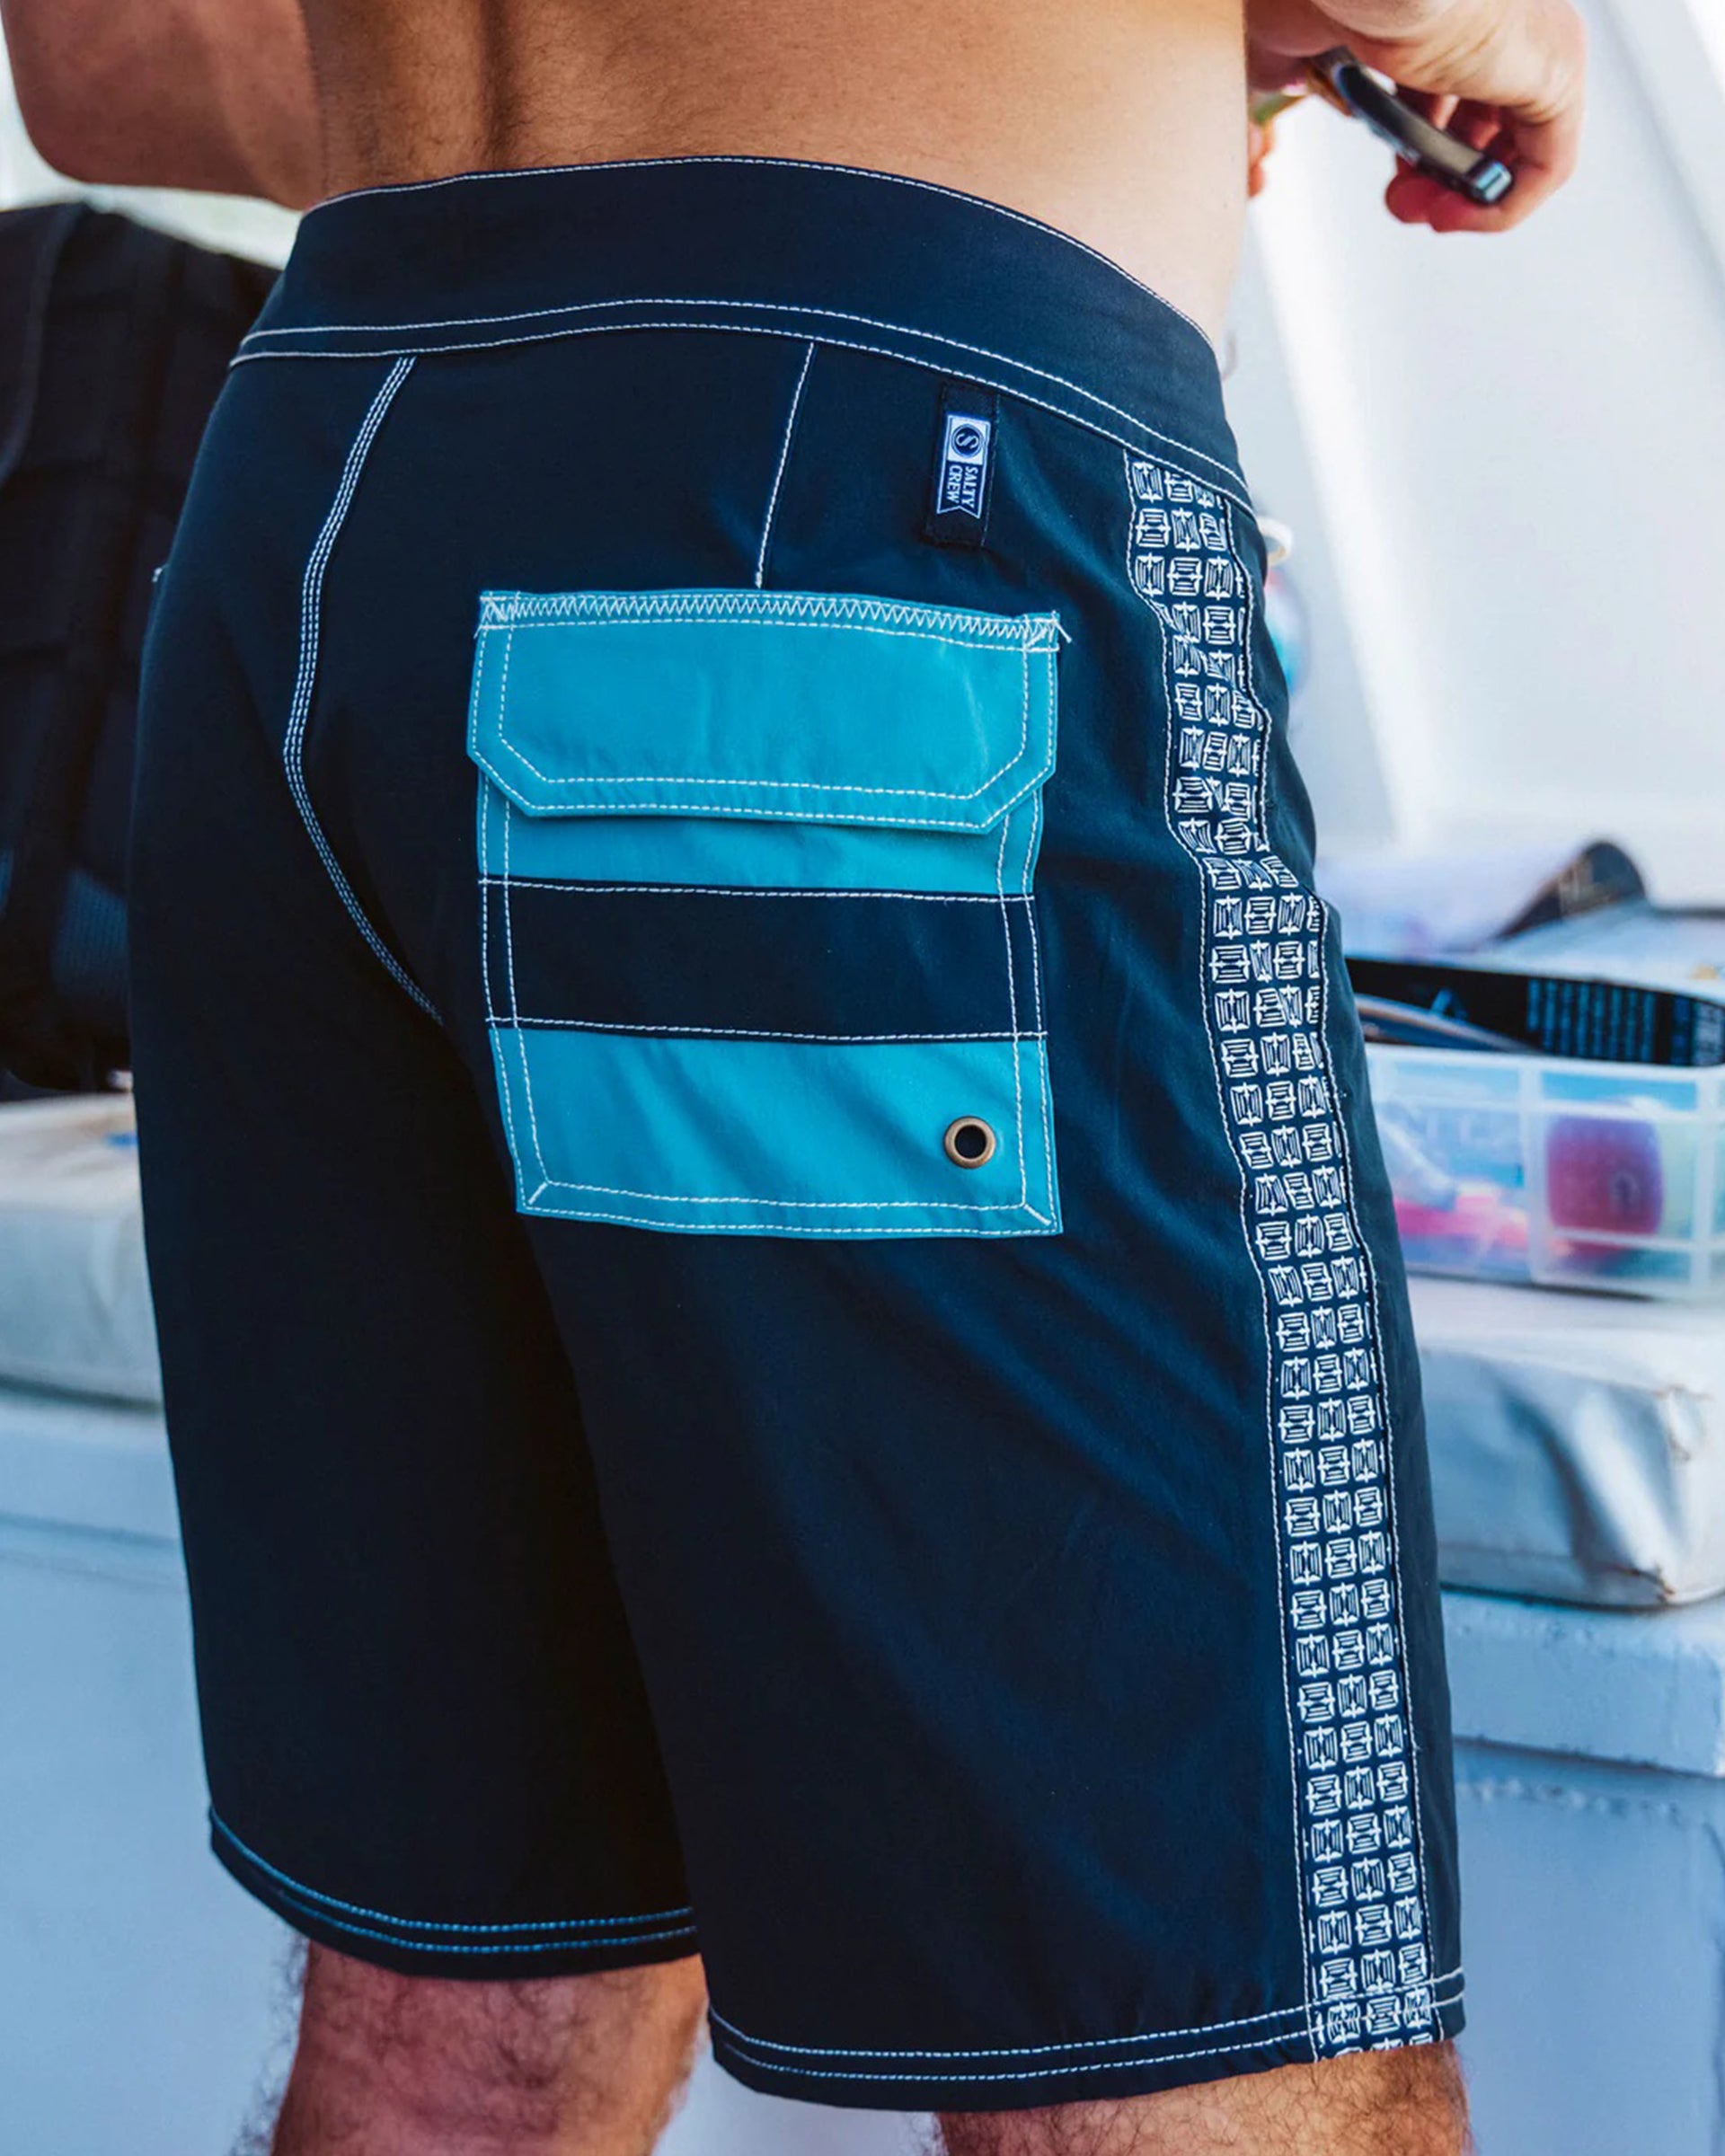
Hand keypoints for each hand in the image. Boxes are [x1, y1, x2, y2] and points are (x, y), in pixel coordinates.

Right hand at [1247, 0, 1585, 230]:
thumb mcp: (1291, 32)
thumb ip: (1286, 61)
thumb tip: (1274, 88)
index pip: (1458, 79)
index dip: (1420, 139)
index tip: (1391, 172)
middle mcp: (1511, 16)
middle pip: (1490, 118)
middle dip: (1439, 174)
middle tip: (1401, 202)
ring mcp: (1542, 42)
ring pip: (1518, 146)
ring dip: (1462, 197)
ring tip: (1419, 212)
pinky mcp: (1557, 77)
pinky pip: (1548, 166)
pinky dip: (1500, 205)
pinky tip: (1450, 216)